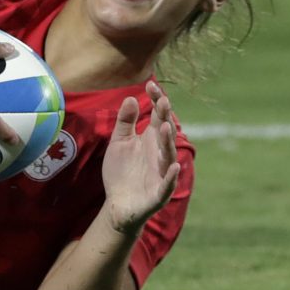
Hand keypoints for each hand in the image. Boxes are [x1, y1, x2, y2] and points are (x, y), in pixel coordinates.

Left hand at [101, 81, 180, 232]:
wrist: (118, 203)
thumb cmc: (121, 171)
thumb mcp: (119, 142)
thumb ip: (124, 122)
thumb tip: (130, 97)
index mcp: (151, 139)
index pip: (158, 116)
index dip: (156, 101)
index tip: (150, 85)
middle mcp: (160, 153)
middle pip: (165, 132)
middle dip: (165, 118)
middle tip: (163, 101)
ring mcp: (162, 172)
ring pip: (168, 155)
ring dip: (168, 142)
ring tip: (165, 127)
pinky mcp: (159, 192)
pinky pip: (167, 183)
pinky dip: (170, 175)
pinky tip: (172, 165)